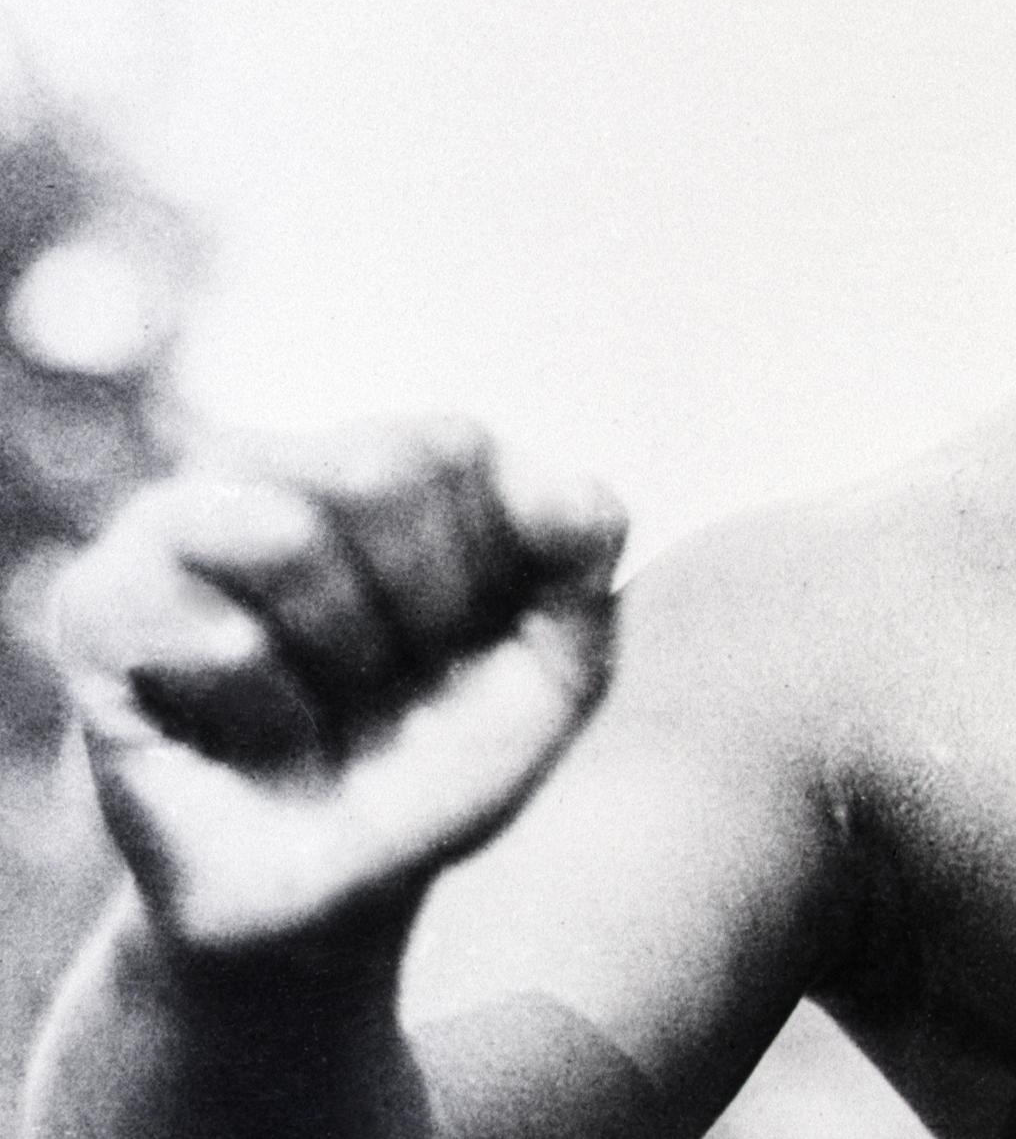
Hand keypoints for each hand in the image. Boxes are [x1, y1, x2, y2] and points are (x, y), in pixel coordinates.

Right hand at [50, 419, 624, 962]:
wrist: (327, 902)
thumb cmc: (436, 767)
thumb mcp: (555, 676)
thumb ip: (583, 565)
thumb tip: (565, 489)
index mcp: (392, 467)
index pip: (452, 444)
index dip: (485, 561)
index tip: (472, 639)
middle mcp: (280, 467)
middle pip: (377, 464)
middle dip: (420, 604)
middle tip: (392, 679)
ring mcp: (178, 524)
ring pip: (283, 532)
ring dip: (338, 653)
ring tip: (324, 704)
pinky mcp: (98, 604)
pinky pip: (212, 635)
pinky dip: (262, 710)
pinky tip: (253, 735)